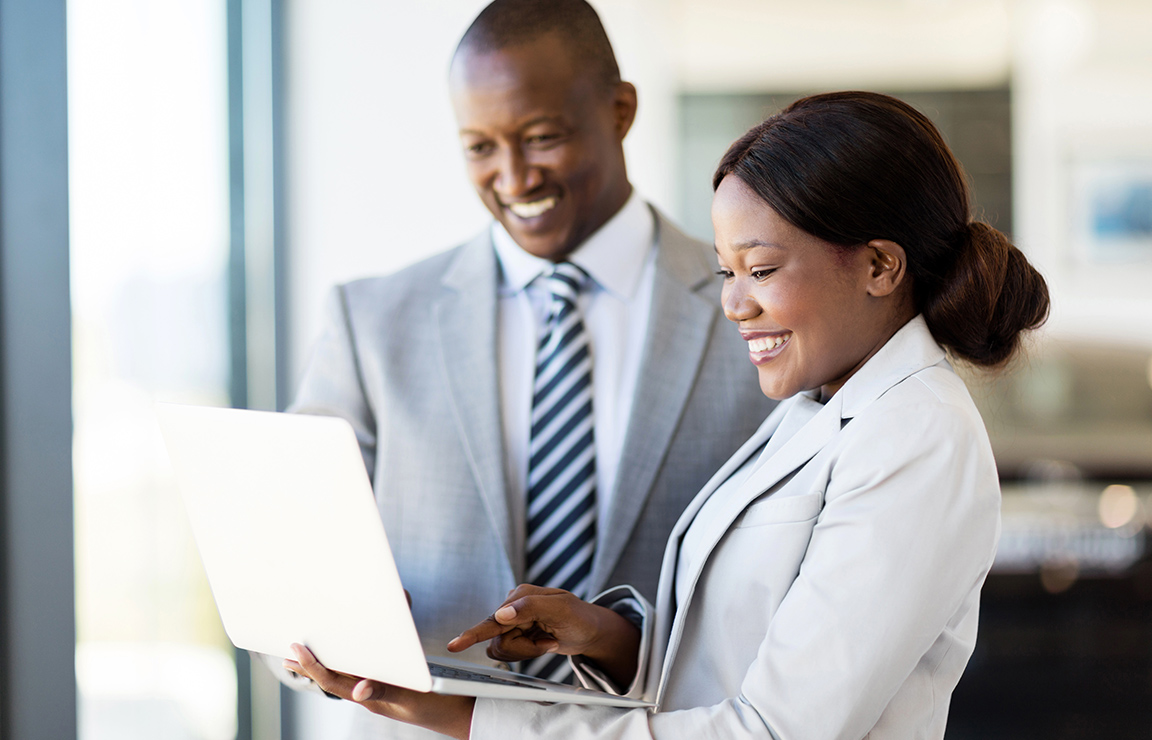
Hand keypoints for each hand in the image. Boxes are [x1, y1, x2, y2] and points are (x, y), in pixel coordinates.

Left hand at [283, 644, 472, 739]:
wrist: (461, 716)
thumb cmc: (438, 706)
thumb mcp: (411, 697)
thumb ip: (385, 691)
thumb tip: (359, 689)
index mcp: (372, 696)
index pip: (334, 681)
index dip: (313, 667)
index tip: (296, 651)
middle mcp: (371, 695)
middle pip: (334, 679)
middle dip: (310, 667)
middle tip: (288, 655)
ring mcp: (381, 693)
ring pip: (346, 678)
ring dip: (325, 667)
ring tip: (305, 659)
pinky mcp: (392, 689)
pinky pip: (363, 676)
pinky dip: (350, 666)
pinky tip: (348, 664)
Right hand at [447, 584, 639, 687]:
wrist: (590, 631)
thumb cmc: (580, 617)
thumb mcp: (561, 609)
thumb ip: (530, 607)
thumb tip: (501, 614)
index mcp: (520, 596)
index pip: (495, 620)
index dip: (475, 634)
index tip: (454, 646)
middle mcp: (512, 607)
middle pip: (499, 639)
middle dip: (525, 648)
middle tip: (548, 643)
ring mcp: (512, 622)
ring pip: (501, 649)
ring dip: (527, 651)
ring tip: (547, 641)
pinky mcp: (514, 634)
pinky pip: (508, 653)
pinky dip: (527, 653)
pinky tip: (542, 644)